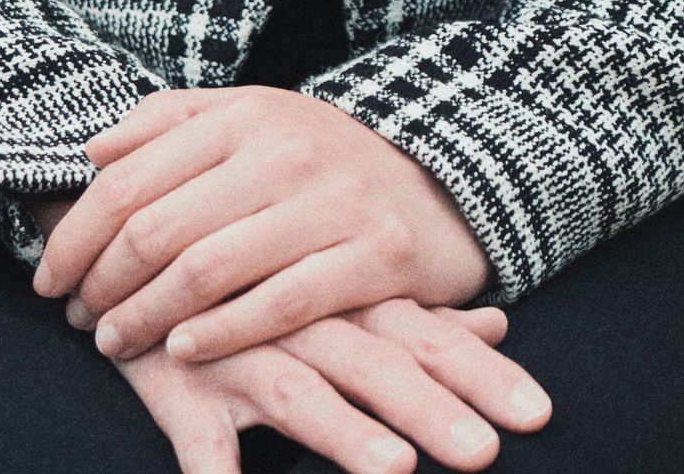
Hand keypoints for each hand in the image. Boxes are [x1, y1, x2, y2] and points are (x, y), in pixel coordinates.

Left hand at [32, 86, 492, 362]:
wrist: (441, 179)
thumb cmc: (322, 159)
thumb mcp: (252, 119)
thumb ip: (171, 124)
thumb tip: (94, 151)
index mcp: (243, 115)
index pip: (130, 178)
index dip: (77, 233)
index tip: (49, 275)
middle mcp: (284, 151)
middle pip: (159, 227)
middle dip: (103, 282)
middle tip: (79, 317)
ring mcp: (331, 203)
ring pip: (210, 268)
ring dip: (146, 316)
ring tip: (114, 342)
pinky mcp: (375, 256)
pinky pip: (283, 304)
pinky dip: (223, 332)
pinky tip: (183, 350)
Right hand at [112, 296, 550, 473]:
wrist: (142, 234)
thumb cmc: (257, 281)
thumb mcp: (340, 290)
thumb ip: (416, 316)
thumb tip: (498, 323)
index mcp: (349, 305)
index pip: (428, 338)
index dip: (483, 375)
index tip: (540, 413)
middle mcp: (306, 324)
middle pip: (378, 367)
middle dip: (433, 412)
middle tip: (485, 456)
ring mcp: (244, 353)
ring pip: (299, 393)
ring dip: (346, 434)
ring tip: (393, 470)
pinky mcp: (181, 386)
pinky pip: (199, 438)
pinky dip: (215, 473)